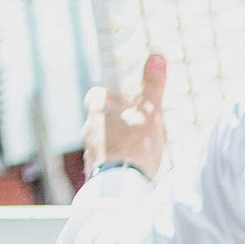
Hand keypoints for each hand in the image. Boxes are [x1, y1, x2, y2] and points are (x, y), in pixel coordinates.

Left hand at [84, 51, 167, 180]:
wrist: (122, 186)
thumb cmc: (136, 144)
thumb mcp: (150, 111)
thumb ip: (152, 86)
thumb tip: (156, 57)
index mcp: (97, 105)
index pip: (99, 93)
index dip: (114, 98)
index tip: (129, 104)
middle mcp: (87, 126)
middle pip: (102, 119)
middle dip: (117, 123)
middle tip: (138, 131)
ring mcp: (88, 151)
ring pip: (102, 142)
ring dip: (116, 146)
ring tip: (136, 155)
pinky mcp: (92, 173)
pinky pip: (104, 164)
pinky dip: (115, 165)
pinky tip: (129, 171)